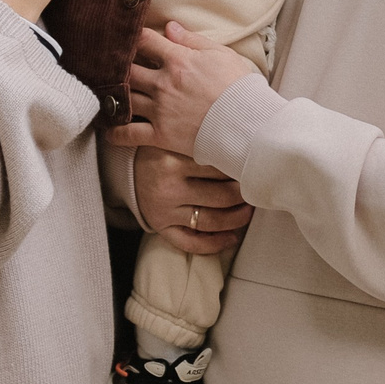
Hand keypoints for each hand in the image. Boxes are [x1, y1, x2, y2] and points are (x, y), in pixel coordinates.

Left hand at [119, 20, 256, 158]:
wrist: (248, 124)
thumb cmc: (240, 88)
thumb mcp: (221, 54)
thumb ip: (192, 40)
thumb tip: (169, 27)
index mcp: (178, 60)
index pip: (144, 40)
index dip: (132, 36)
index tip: (126, 38)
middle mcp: (164, 83)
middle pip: (127, 69)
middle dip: (117, 65)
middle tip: (110, 65)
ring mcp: (160, 110)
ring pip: (123, 98)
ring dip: (112, 95)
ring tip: (105, 93)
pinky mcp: (161, 135)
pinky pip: (129, 134)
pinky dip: (115, 132)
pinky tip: (109, 129)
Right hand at [129, 146, 250, 253]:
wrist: (128, 166)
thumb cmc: (162, 149)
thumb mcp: (178, 139)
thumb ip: (205, 142)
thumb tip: (246, 149)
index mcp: (172, 160)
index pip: (220, 169)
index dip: (241, 170)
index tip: (254, 168)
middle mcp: (167, 188)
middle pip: (220, 197)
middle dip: (244, 196)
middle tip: (256, 190)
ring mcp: (163, 210)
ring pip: (210, 222)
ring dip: (236, 220)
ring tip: (248, 212)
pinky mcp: (160, 226)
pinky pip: (191, 243)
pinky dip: (215, 244)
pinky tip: (231, 238)